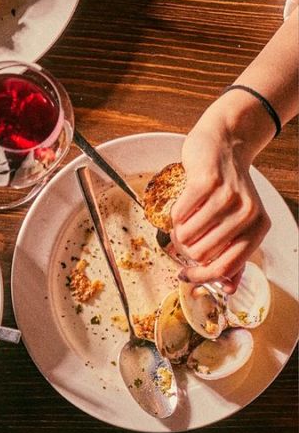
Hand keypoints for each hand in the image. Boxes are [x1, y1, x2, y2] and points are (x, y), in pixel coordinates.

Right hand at [172, 112, 269, 286]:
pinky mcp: (207, 182)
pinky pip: (178, 216)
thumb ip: (232, 255)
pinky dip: (174, 215)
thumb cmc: (227, 187)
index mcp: (258, 228)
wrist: (225, 142)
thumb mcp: (237, 222)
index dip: (200, 278)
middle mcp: (248, 213)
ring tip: (186, 218)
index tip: (185, 276)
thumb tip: (228, 290)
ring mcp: (228, 196)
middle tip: (185, 235)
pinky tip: (183, 205)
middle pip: (201, 255)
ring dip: (179, 231)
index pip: (225, 268)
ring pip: (187, 237)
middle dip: (185, 250)